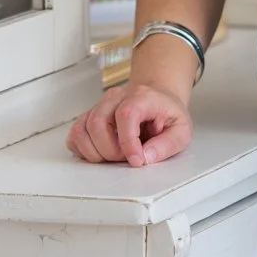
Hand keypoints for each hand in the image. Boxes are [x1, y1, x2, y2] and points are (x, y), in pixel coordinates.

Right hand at [66, 80, 192, 168]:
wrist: (156, 99)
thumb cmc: (167, 114)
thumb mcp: (181, 129)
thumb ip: (167, 144)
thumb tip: (146, 157)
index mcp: (142, 96)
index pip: (126, 114)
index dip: (127, 141)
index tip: (136, 160)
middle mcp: (116, 97)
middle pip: (97, 123)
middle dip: (110, 150)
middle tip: (127, 157)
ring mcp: (99, 106)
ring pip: (81, 129)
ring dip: (96, 152)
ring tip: (116, 155)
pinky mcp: (88, 117)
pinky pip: (75, 135)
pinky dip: (84, 150)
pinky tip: (102, 151)